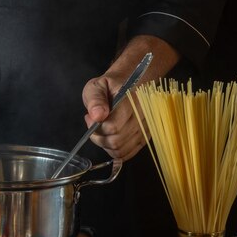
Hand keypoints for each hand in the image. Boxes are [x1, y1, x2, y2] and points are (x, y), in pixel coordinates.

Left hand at [82, 35, 180, 160]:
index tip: (90, 117)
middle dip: (99, 137)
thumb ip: (95, 100)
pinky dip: (116, 151)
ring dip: (106, 145)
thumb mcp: (96, 86)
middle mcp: (142, 116)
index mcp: (130, 100)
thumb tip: (98, 116)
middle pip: (116, 142)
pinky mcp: (146, 136)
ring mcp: (146, 128)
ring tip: (102, 130)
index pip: (113, 126)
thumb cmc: (111, 85)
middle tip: (94, 125)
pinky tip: (110, 138)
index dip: (96, 127)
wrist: (132, 83)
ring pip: (122, 150)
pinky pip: (129, 153)